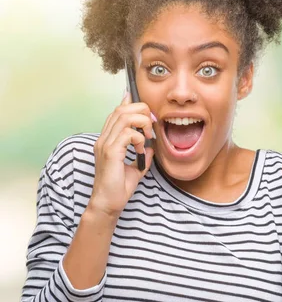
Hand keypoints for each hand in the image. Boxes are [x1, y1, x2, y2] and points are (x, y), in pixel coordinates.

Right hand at [89, 91, 154, 218]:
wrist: (108, 204)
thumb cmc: (119, 187)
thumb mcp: (136, 166)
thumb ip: (143, 153)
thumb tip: (152, 145)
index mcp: (107, 140)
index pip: (116, 112)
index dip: (130, 104)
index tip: (146, 109)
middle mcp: (103, 139)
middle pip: (121, 109)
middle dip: (141, 111)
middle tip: (152, 124)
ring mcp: (105, 144)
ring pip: (124, 117)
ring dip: (142, 123)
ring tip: (148, 137)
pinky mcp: (110, 152)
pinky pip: (128, 133)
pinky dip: (140, 139)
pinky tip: (142, 150)